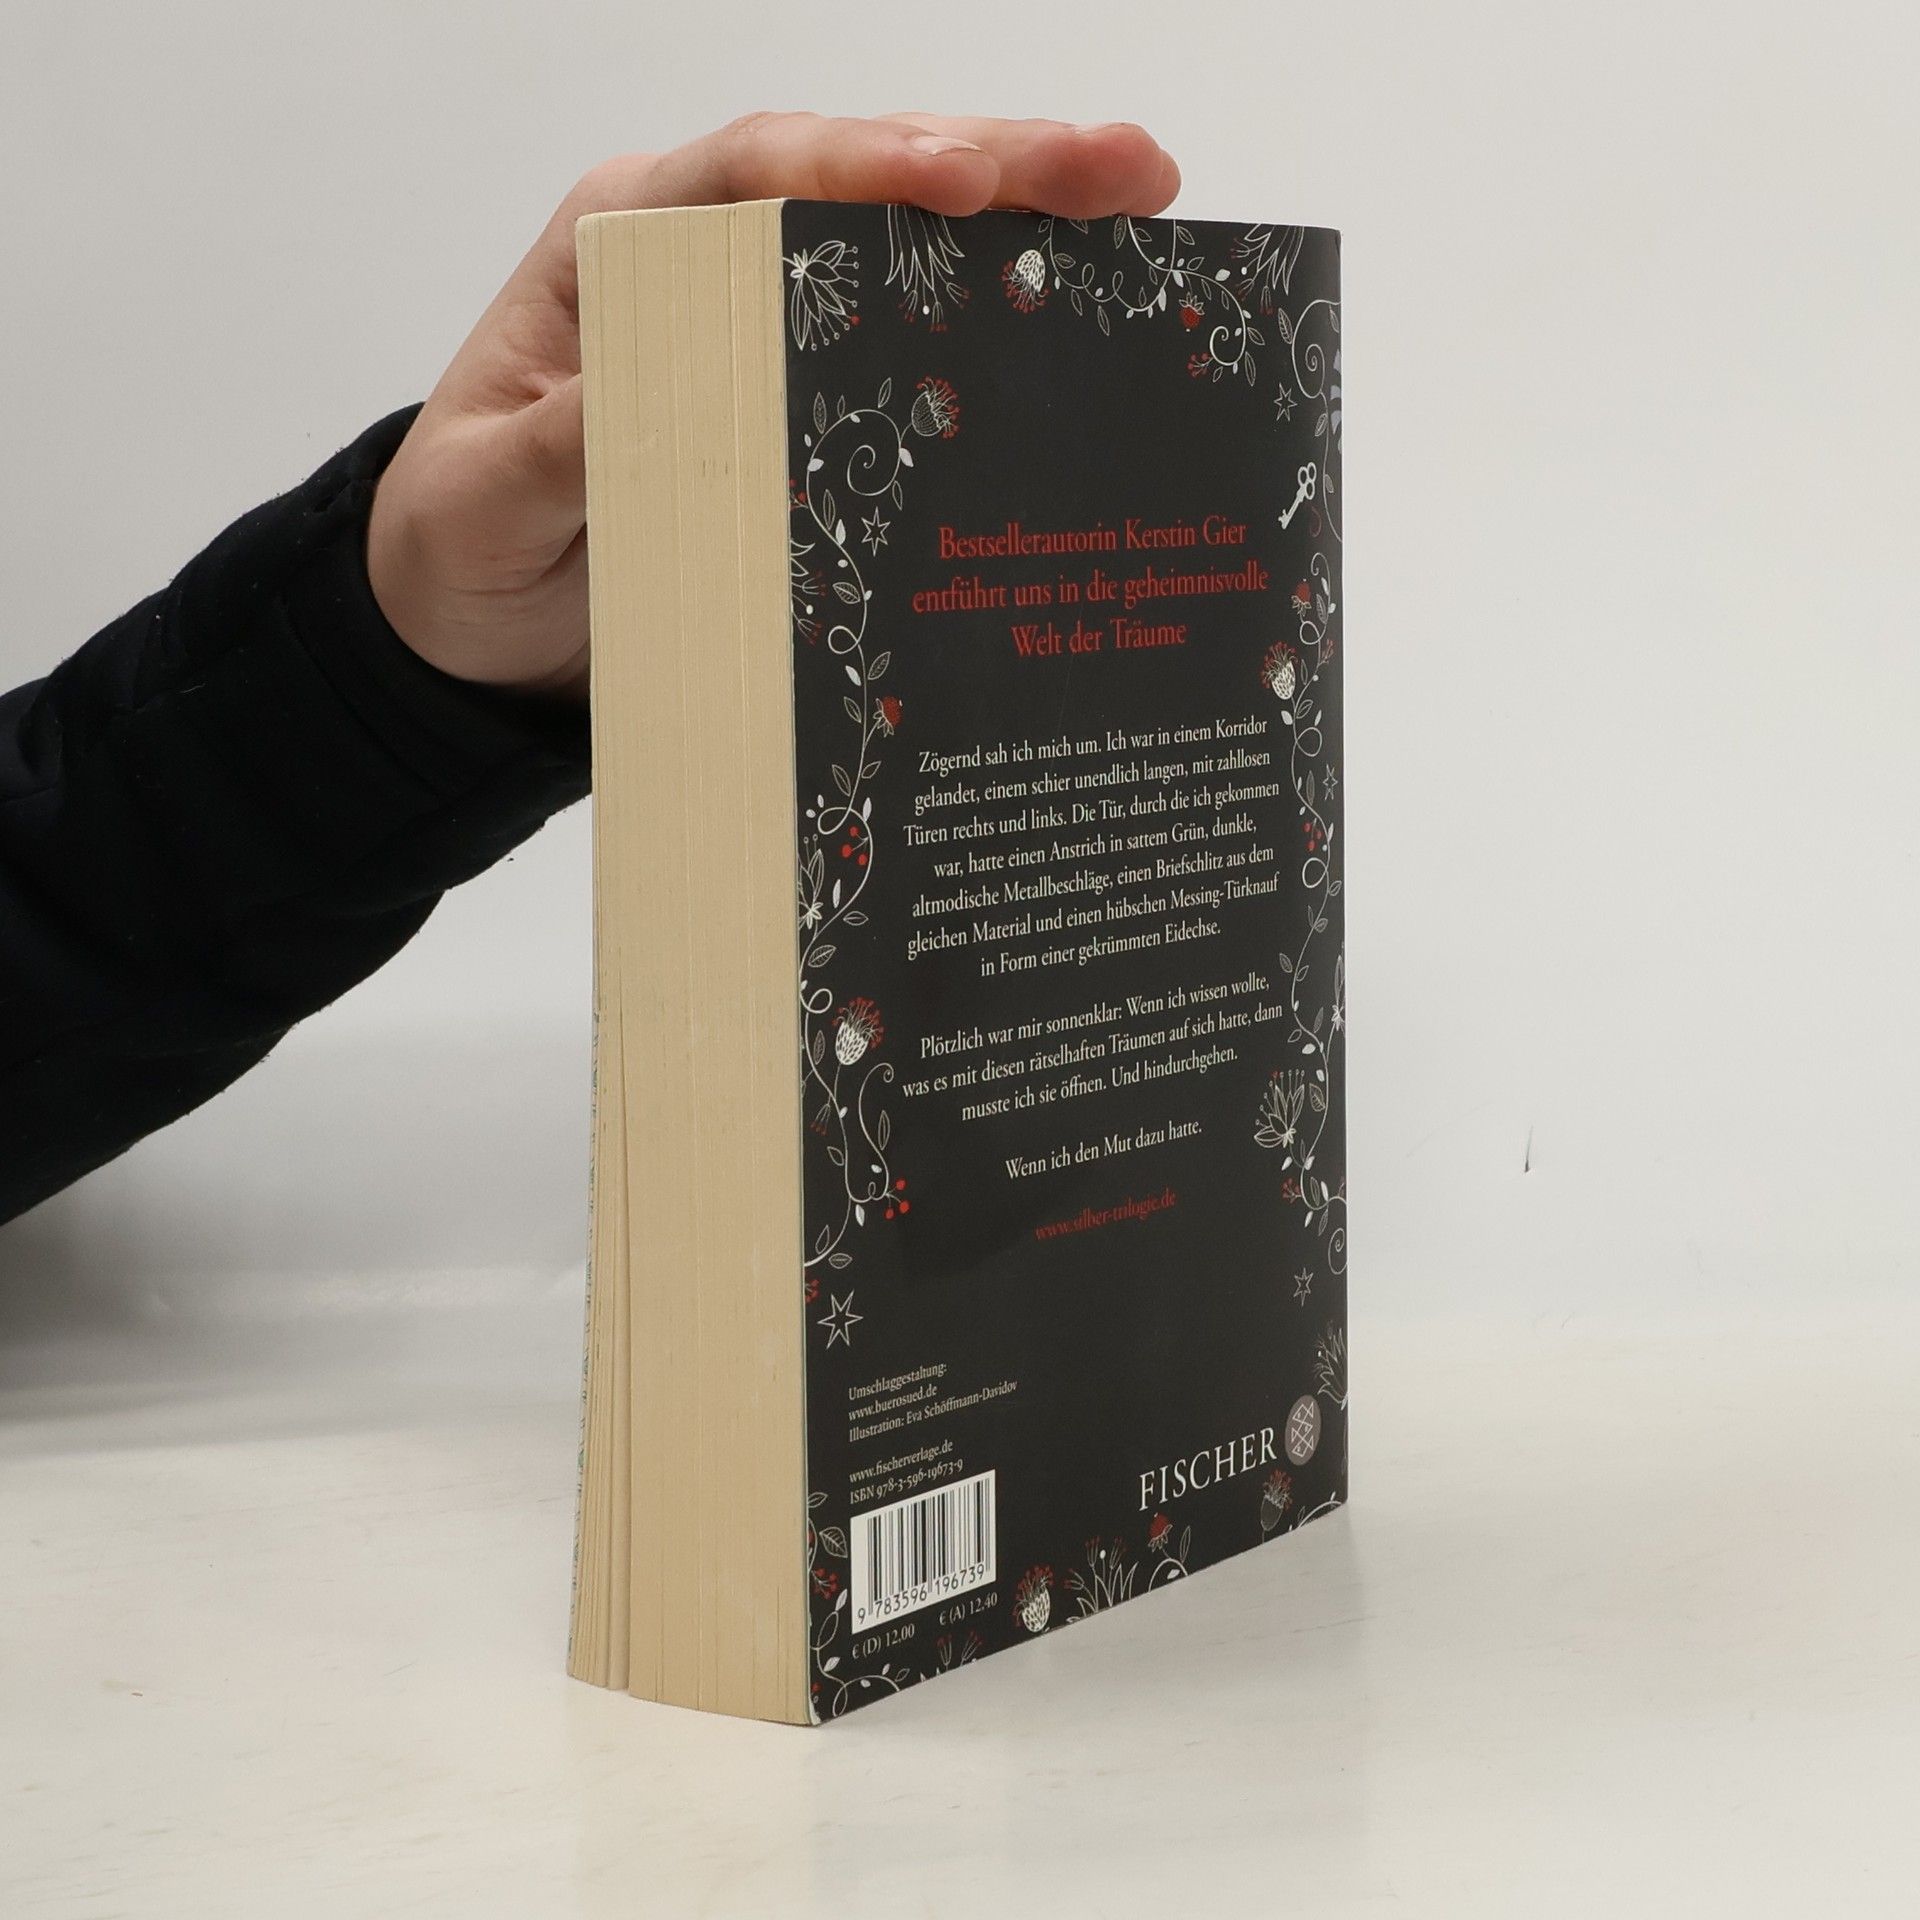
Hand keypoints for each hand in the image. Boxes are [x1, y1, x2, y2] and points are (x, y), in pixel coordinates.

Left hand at [365, 113, 1180, 700]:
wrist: (467, 622)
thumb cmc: (461, 541)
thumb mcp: (488, 502)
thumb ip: (563, 448)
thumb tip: (658, 404)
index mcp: (622, 248)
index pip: (756, 173)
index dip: (867, 166)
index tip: (968, 182)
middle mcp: (706, 262)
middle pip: (861, 186)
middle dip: (1002, 168)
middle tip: (1130, 173)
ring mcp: (766, 329)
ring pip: (907, 251)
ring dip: (1027, 231)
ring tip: (1145, 213)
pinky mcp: (803, 402)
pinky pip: (910, 346)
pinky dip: (996, 327)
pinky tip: (1082, 322)